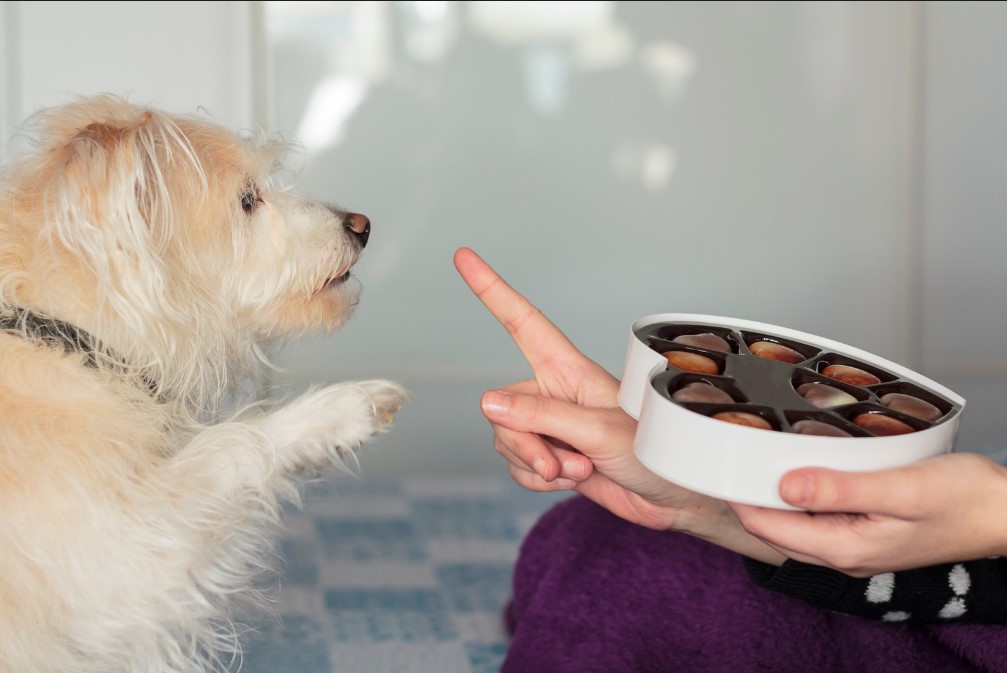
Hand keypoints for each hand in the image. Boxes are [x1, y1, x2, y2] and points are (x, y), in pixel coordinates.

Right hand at [454, 247, 783, 561]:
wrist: (672, 499)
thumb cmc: (654, 452)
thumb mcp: (598, 432)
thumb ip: (541, 417)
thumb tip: (488, 402)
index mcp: (569, 370)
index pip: (522, 322)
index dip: (492, 290)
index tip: (464, 257)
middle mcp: (554, 393)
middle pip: (502, 408)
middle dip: (523, 443)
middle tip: (559, 463)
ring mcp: (551, 426)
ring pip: (506, 440)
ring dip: (535, 465)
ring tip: (578, 470)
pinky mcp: (551, 456)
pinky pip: (517, 466)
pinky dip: (537, 481)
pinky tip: (570, 482)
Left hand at [730, 451, 1006, 575]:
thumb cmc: (965, 499)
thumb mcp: (901, 489)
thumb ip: (841, 489)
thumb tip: (785, 487)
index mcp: (847, 548)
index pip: (769, 527)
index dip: (739, 496)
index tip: (719, 464)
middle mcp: (845, 554)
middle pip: (776, 529)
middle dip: (749, 497)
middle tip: (729, 455)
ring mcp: (855, 546)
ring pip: (795, 524)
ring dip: (773, 496)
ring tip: (754, 458)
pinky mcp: (866, 534)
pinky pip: (818, 519)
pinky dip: (800, 497)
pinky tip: (799, 471)